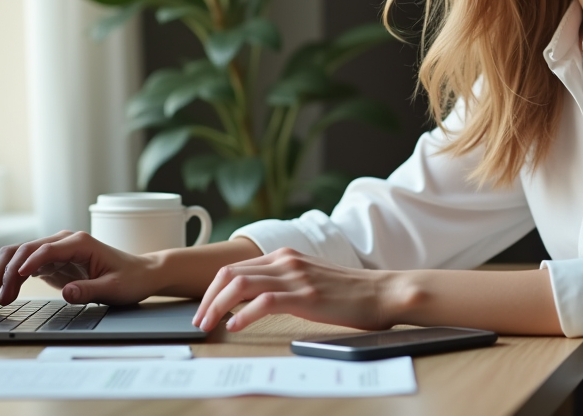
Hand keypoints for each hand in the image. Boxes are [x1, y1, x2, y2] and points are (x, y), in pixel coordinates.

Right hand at [0, 231, 158, 306]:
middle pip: (25, 250)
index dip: (27, 264)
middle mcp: (65, 242)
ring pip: (19, 256)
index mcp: (80, 243)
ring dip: (2, 275)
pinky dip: (10, 279)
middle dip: (5, 273)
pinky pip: (25, 267)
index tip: (12, 282)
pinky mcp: (52, 263)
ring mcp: (56, 251)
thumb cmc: (131, 278)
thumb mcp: (114, 288)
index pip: (45, 249)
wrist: (140, 274)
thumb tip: (67, 293)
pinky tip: (2, 295)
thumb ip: (89, 290)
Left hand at [192, 248, 403, 332]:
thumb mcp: (310, 278)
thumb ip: (284, 282)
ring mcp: (296, 277)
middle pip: (230, 273)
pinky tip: (236, 326)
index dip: (212, 289)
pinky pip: (264, 302)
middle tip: (199, 321)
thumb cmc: (349, 292)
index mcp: (285, 255)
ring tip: (209, 325)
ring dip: (217, 306)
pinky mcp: (307, 296)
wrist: (382, 292)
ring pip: (241, 284)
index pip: (234, 267)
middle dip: (207, 298)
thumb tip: (252, 301)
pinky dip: (244, 314)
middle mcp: (287, 261)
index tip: (204, 309)